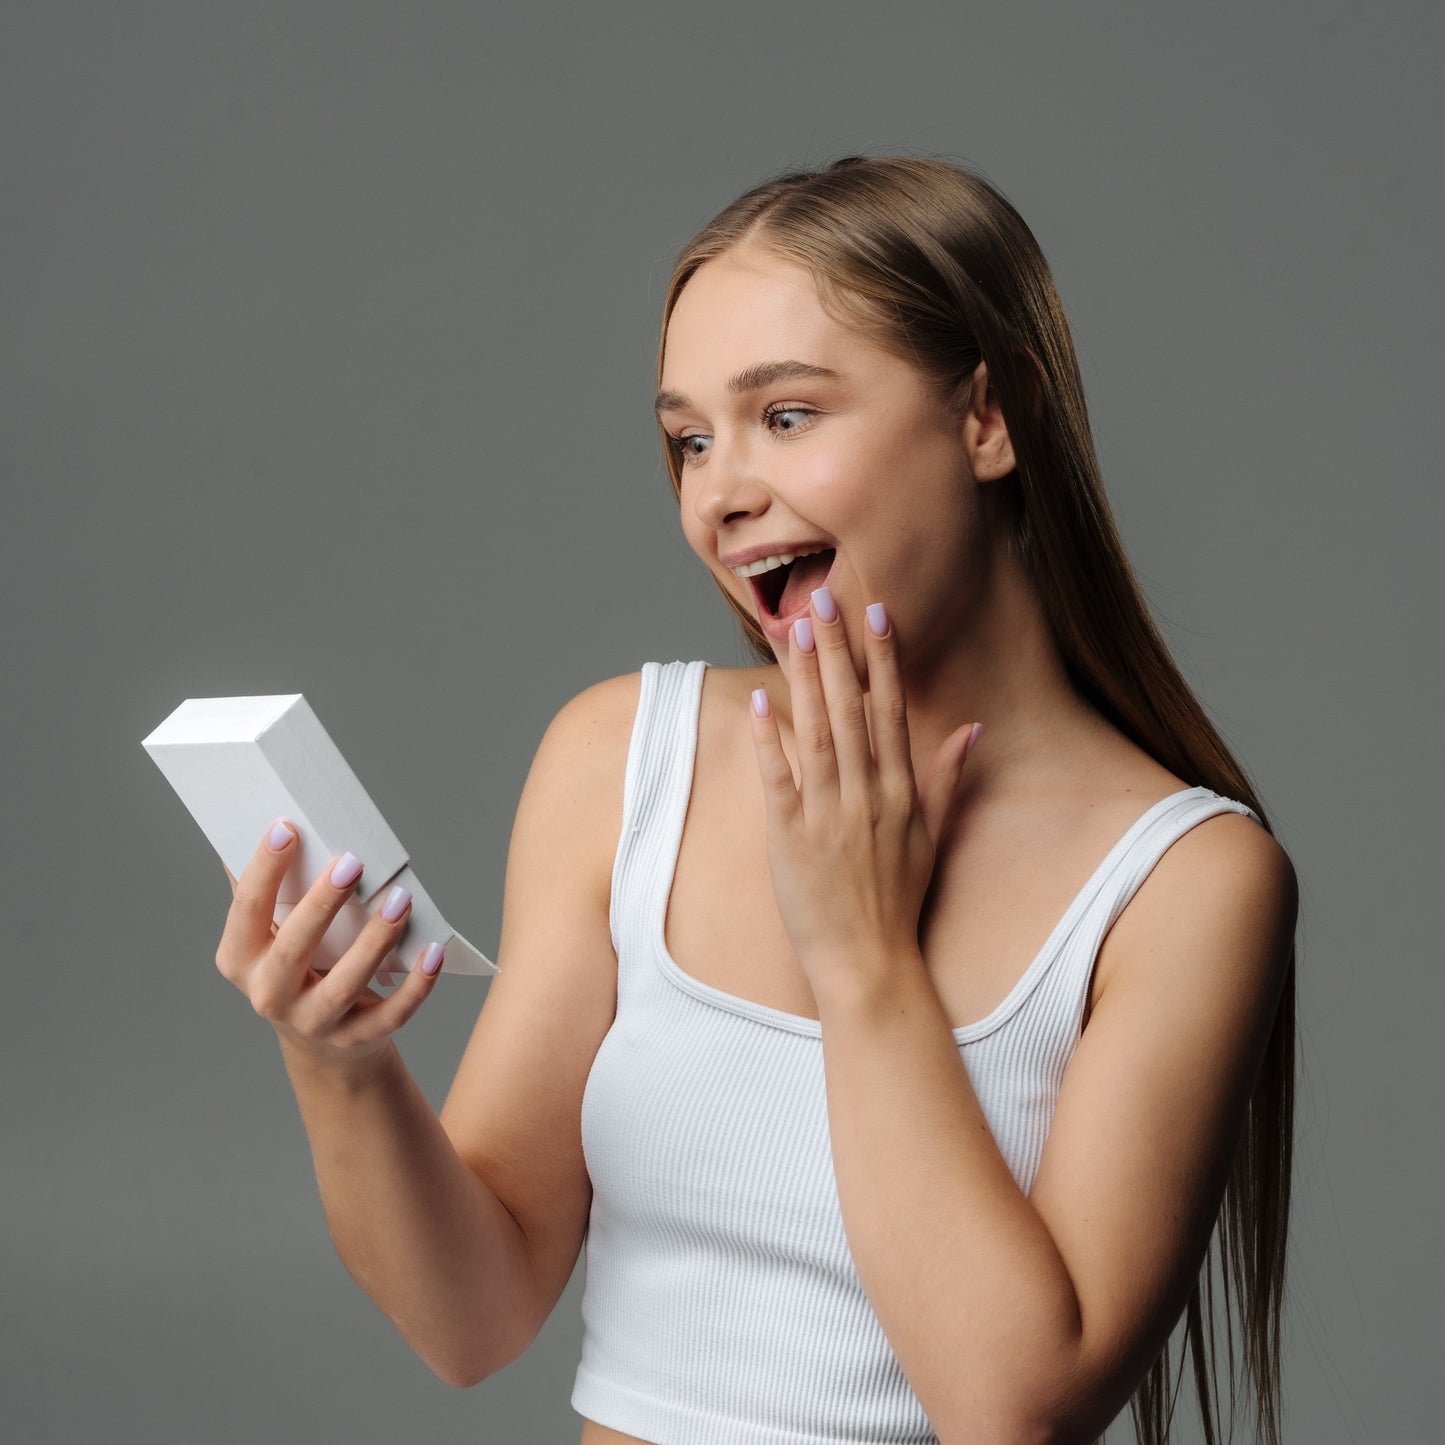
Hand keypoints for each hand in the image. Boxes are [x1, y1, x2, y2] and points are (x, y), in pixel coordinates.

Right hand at [214, 822, 444, 1072]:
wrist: (321, 1042)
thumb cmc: (298, 965)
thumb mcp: (272, 935)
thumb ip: (270, 889)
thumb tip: (275, 821)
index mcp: (240, 960)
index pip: (246, 911)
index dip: (264, 869)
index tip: (287, 827)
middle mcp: (270, 996)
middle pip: (293, 950)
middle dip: (322, 904)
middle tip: (353, 862)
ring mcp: (314, 1022)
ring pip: (345, 985)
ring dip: (375, 941)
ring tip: (401, 899)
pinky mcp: (356, 1039)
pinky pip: (390, 1015)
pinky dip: (416, 986)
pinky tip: (434, 952)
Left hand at [748, 590, 980, 992]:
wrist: (870, 962)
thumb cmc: (899, 901)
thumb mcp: (933, 838)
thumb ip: (948, 780)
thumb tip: (971, 729)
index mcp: (901, 792)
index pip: (891, 711)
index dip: (882, 659)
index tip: (874, 614)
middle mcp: (869, 796)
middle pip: (852, 710)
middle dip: (838, 652)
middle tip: (822, 600)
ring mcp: (830, 816)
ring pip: (818, 734)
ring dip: (806, 680)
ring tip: (795, 632)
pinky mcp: (792, 838)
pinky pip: (781, 780)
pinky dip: (771, 741)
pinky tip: (762, 703)